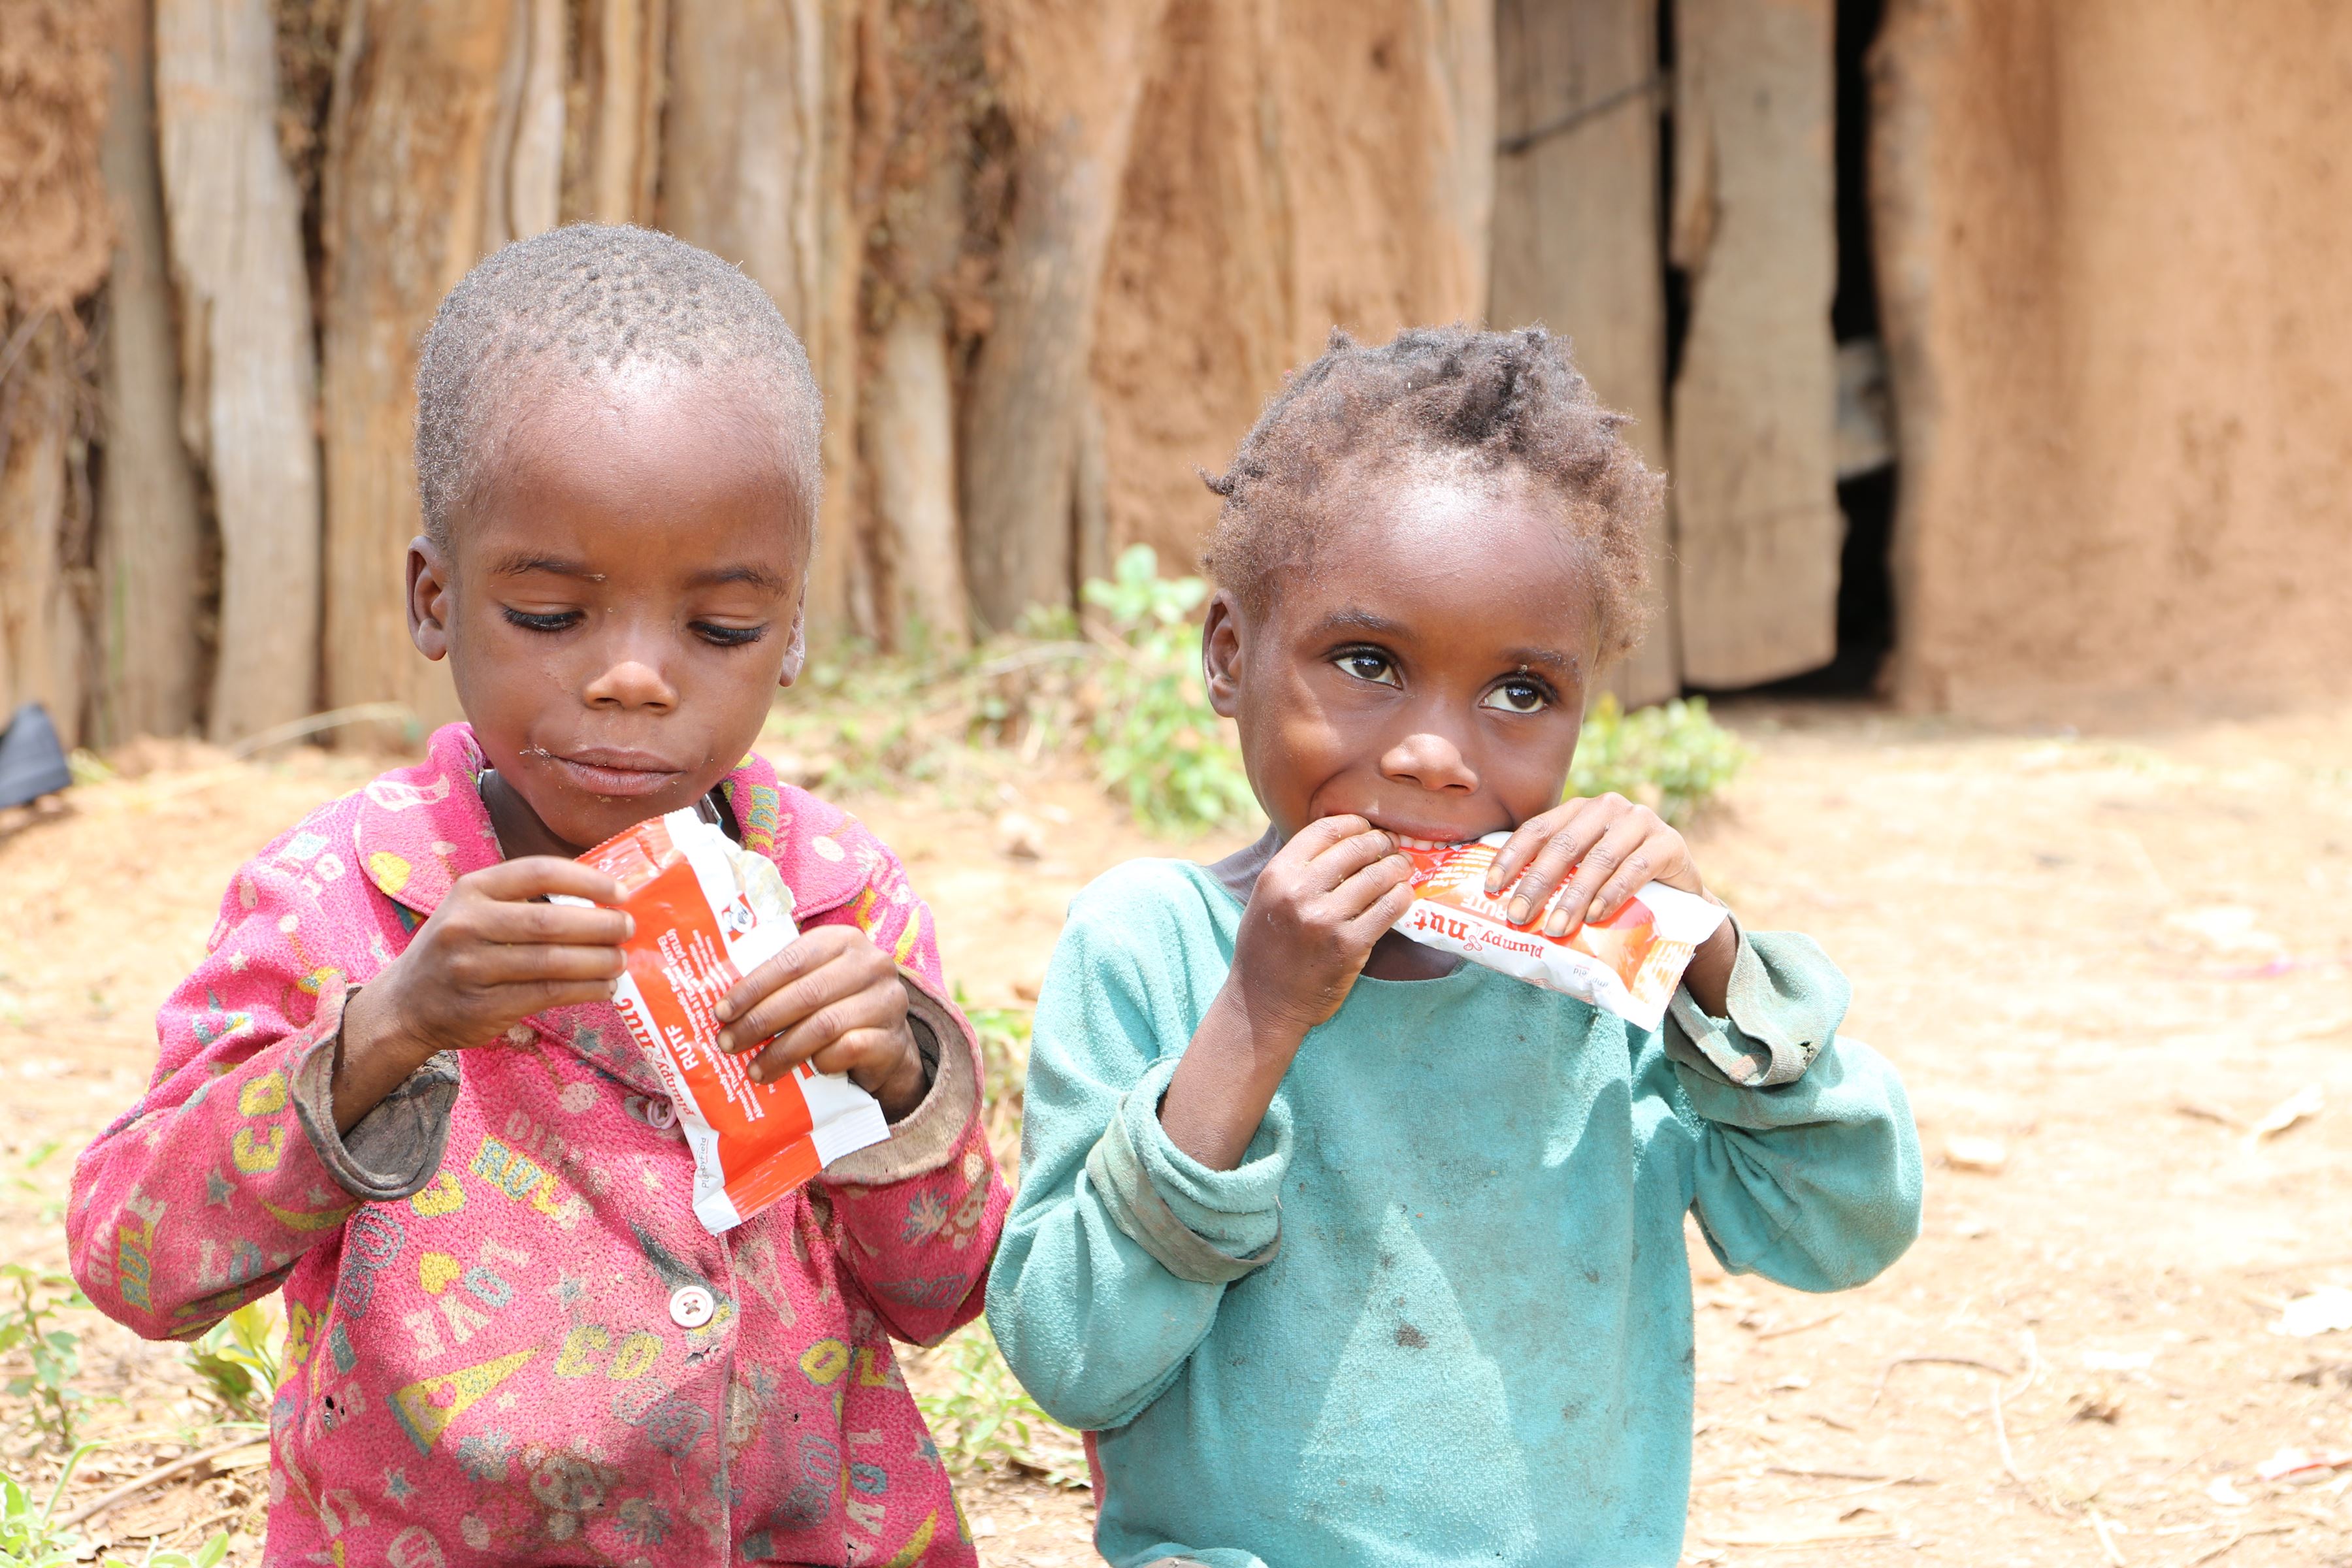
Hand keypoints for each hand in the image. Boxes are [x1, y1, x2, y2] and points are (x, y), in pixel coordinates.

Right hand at [336, 858, 630, 1129]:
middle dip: (600, 925)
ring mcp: (472, 968)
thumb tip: (602, 901)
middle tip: (628, 927)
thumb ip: (524, 900)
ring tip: (622, 960)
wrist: (404, 1004)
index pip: (537, 872)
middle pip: (549, 921)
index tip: (620, 891)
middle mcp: (467, 925)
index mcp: (471, 890)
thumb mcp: (474, 909)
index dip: (586, 881)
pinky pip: (546, 995)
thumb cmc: (456, 948)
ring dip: (598, 962)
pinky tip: (604, 987)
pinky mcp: (483, 1006)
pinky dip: (583, 990)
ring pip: (552, 963)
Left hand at [713, 926, 927, 1119]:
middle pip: (805, 994)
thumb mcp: (812, 983)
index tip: (720, 1012)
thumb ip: (780, 983)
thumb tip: (722, 1005)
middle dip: (760, 1021)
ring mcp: (887, 1001)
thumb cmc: (834, 1007)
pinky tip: (806, 1072)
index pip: (791, 960)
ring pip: (824, 1025)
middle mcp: (871, 964)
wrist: (884, 1044)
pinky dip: (821, 1062)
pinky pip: (847, 1050)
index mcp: (843, 941)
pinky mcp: (893, 1039)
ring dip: (782, 1051)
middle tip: (729, 1043)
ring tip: (755, 1069)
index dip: (752, 987)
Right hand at [1159, 817, 1413, 1169]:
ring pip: (1379, 876)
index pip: (1325, 829)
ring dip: (1398, 868)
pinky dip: (1403, 897)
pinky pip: (1390, 908)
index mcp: (1277, 875)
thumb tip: (1338, 835)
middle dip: (1381, 843)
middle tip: (1392, 847)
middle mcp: (1299, 892)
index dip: (1353, 823)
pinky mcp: (1350, 945)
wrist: (1264, 1004)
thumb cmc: (1266, 948)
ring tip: (1403, 868)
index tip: (1366, 828)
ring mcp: (1326, 919)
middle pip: (1357, 848)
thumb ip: (1295, 868)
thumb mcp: (1266, 897)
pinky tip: (1404, 896)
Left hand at [1483, 793, 1733, 1013]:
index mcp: (1580, 809)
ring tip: (1555, 928)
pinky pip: (1635, 868)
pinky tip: (1595, 916)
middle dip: (1537, 883)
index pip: (1538, 828)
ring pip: (1598, 860)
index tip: (1490, 886)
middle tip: (1518, 916)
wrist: (1681, 894)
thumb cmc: (1619, 882)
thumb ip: (1554, 875)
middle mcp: (1608, 808)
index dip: (1512, 856)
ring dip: (1573, 897)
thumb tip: (1499, 903)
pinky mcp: (1669, 843)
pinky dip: (1612, 894)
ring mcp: (1641, 821)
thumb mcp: (1584, 871)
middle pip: (1565, 846)